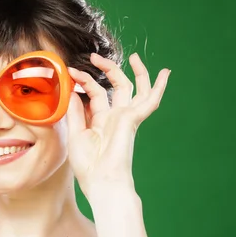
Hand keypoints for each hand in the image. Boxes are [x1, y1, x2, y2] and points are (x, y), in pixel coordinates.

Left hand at [65, 52, 170, 196]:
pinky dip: (158, 87)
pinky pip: (150, 100)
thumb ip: (76, 113)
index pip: (95, 94)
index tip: (70, 71)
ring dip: (132, 71)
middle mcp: (114, 117)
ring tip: (131, 55)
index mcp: (100, 121)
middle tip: (92, 56)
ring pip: (133, 88)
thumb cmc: (88, 166)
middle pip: (114, 87)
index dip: (84, 81)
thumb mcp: (75, 134)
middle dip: (104, 70)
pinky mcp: (133, 119)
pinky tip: (165, 73)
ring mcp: (125, 118)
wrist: (101, 181)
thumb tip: (73, 92)